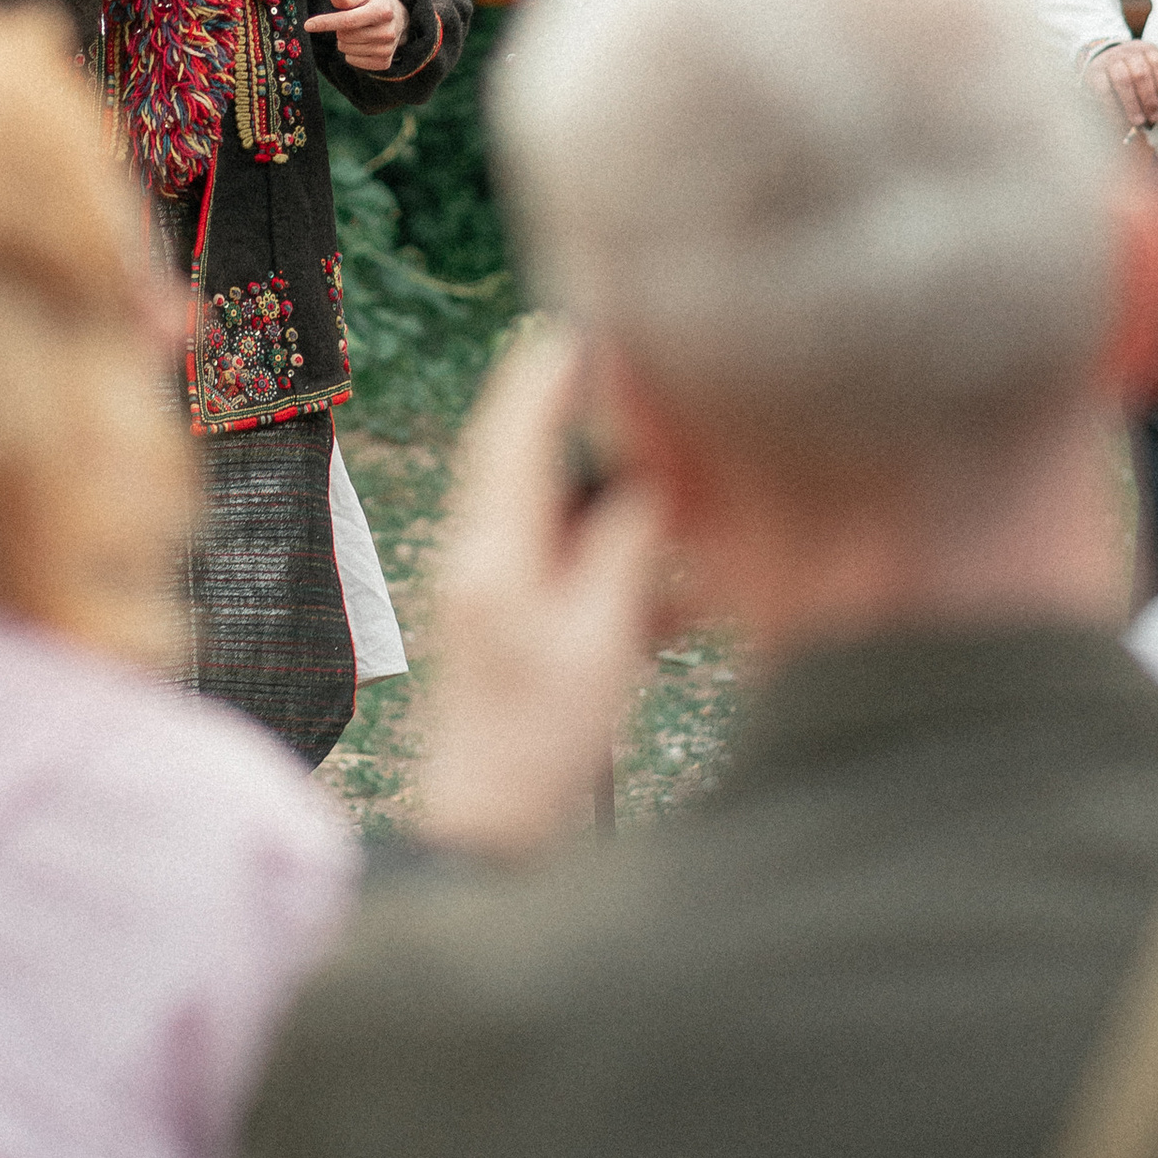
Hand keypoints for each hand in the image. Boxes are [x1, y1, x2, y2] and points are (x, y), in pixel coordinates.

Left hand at [301, 0, 405, 72]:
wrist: (399, 19)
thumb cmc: (375, 4)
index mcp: (381, 11)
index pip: (348, 20)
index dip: (326, 22)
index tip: (307, 25)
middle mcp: (387, 32)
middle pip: (344, 36)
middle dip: (341, 29)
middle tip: (352, 22)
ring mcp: (387, 49)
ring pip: (346, 50)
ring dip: (345, 42)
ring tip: (359, 32)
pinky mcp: (384, 63)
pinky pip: (352, 61)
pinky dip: (351, 53)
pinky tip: (363, 43)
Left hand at [415, 324, 670, 859]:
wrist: (489, 829)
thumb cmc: (540, 745)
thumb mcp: (603, 641)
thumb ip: (624, 552)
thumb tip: (643, 486)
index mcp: (495, 554)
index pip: (512, 439)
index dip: (544, 378)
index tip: (574, 327)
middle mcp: (480, 560)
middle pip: (523, 464)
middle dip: (573, 426)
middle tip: (617, 381)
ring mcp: (487, 593)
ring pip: (552, 518)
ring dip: (610, 511)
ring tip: (670, 510)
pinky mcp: (505, 626)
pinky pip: (563, 572)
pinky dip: (615, 572)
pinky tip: (677, 604)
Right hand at [1087, 40, 1157, 131]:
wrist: (1100, 60)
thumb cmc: (1130, 72)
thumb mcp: (1148, 78)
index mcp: (1147, 50)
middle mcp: (1129, 52)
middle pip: (1141, 74)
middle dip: (1150, 99)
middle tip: (1155, 118)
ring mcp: (1110, 60)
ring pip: (1123, 80)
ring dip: (1133, 104)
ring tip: (1139, 121)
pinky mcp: (1095, 72)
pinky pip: (1105, 91)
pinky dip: (1114, 108)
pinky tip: (1121, 121)